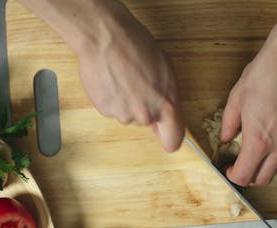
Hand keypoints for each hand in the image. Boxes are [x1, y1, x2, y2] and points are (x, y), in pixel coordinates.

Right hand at [76, 2, 183, 151]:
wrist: (104, 38)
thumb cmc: (136, 47)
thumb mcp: (166, 71)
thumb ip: (168, 98)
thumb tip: (165, 114)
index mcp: (166, 106)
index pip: (173, 140)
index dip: (169, 135)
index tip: (165, 131)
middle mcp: (145, 115)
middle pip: (147, 123)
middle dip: (145, 108)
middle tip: (139, 85)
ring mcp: (123, 114)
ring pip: (128, 115)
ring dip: (127, 102)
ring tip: (123, 78)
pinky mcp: (104, 110)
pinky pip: (112, 109)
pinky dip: (112, 98)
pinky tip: (112, 80)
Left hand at [219, 0, 276, 185]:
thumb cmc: (265, 74)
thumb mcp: (235, 100)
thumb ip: (228, 125)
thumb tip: (225, 139)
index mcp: (259, 141)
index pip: (244, 176)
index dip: (232, 176)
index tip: (228, 168)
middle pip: (263, 179)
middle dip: (248, 176)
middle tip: (239, 164)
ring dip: (266, 168)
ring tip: (256, 155)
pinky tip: (271, 141)